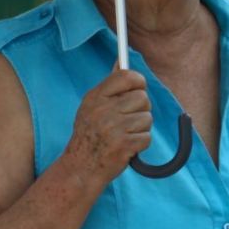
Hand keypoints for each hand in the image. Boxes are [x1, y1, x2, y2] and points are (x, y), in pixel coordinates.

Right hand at [63, 69, 152, 186]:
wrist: (81, 168)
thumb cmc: (89, 135)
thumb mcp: (92, 107)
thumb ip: (109, 86)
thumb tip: (121, 61)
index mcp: (95, 97)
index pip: (126, 76)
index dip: (138, 81)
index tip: (138, 88)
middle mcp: (104, 110)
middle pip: (142, 97)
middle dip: (141, 109)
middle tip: (129, 119)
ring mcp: (114, 128)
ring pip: (147, 118)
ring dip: (141, 128)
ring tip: (126, 134)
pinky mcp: (124, 145)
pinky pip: (146, 137)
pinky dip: (140, 143)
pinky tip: (127, 146)